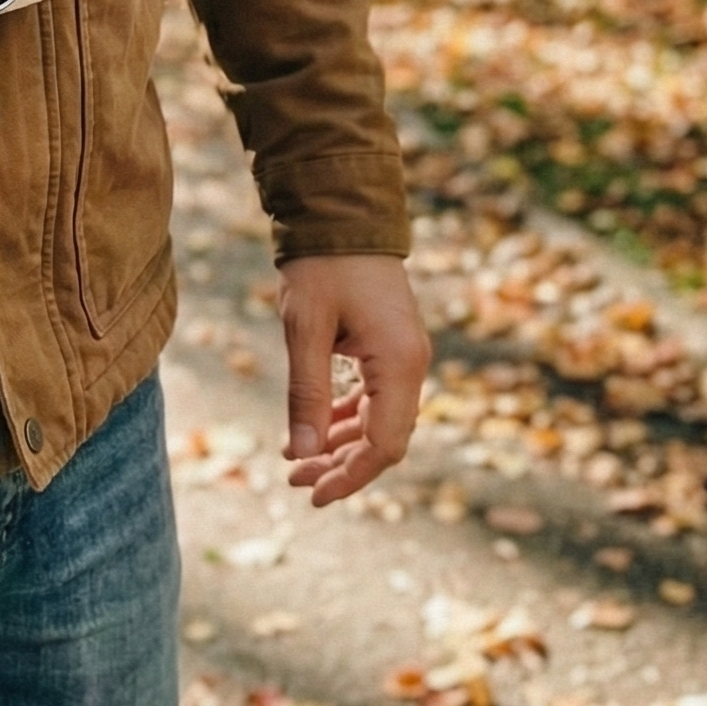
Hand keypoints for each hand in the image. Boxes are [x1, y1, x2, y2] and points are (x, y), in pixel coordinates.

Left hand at [278, 253, 429, 506]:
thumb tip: (303, 455)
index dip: (350, 478)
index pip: (384, 446)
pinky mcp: (390, 344)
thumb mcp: (305, 330)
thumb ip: (307, 394)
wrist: (342, 210)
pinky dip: (346, 415)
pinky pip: (375, 396)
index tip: (312, 495)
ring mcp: (404, 353)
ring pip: (379, 419)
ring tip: (296, 459)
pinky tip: (314, 426)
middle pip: (384, 438)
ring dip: (340, 443)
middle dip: (340, 464)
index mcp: (400, 364)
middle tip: (294, 479)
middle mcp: (412, 363)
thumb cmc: (322, 265)